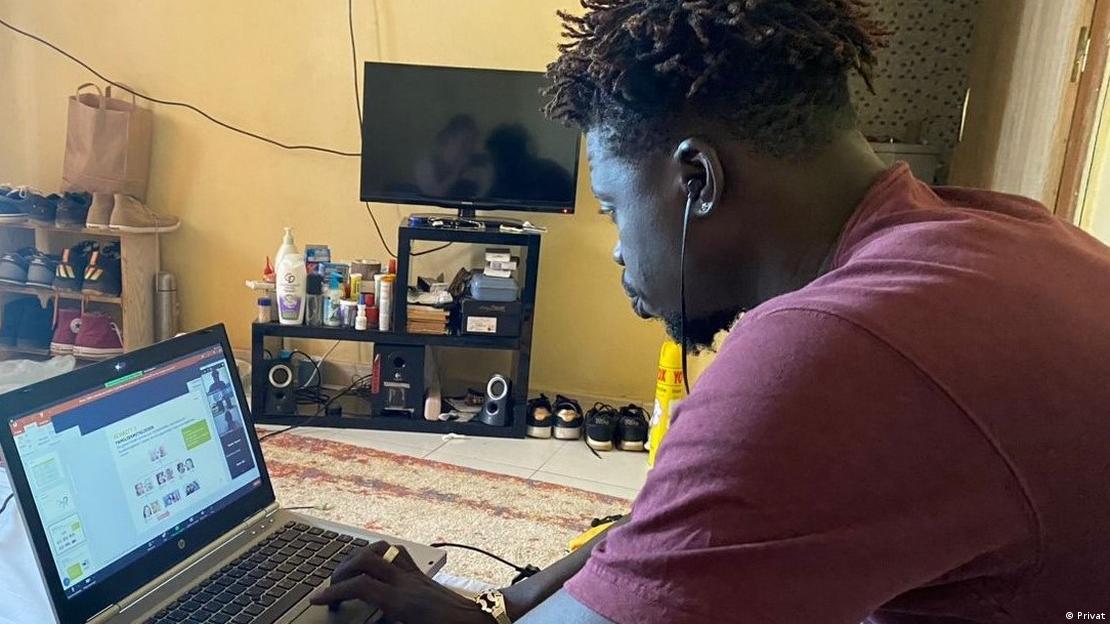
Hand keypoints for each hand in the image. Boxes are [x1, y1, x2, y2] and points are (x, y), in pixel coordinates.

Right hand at [309, 541, 492, 623]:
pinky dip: (380, 555)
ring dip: (360, 557)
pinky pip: (399, 553)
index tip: (316, 599)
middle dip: (341, 569)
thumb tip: (361, 616)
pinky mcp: (422, 574)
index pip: (360, 586)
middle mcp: (408, 582)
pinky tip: (374, 568)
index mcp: (402, 602)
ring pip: (382, 549)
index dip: (333, 591)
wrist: (481, 622)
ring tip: (347, 573)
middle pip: (366, 559)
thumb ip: (385, 622)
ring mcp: (416, 574)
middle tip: (329, 588)